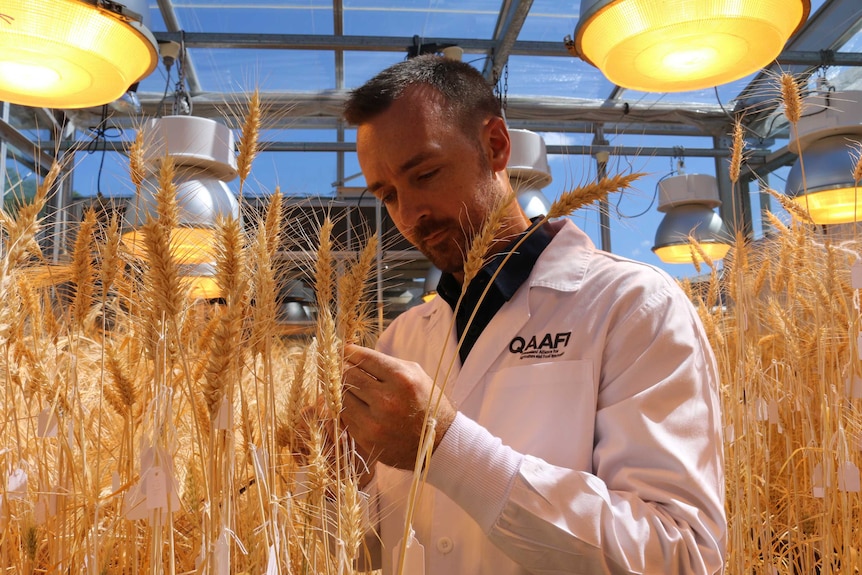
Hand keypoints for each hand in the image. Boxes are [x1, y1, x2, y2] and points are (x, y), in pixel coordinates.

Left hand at [341, 344, 456, 470]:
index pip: (364, 359)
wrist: (440, 441)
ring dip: (345, 391)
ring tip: (353, 389)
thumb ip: (385, 364)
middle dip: (346, 371)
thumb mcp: (415, 374)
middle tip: (347, 370)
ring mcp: (375, 422)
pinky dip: (349, 410)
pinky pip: (346, 417)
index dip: (351, 353)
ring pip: (343, 397)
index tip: (346, 351)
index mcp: (402, 379)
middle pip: (349, 376)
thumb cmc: (427, 402)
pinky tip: (358, 406)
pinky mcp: (367, 439)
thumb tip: (354, 355)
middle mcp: (387, 400)